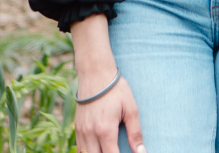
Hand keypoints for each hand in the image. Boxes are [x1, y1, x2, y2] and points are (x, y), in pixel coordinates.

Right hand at [70, 14, 143, 152]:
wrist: (95, 73)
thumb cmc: (116, 89)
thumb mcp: (131, 109)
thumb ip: (135, 133)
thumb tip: (141, 152)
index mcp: (105, 130)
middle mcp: (90, 133)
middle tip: (117, 151)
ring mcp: (81, 130)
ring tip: (109, 149)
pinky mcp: (77, 127)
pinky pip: (80, 147)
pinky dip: (88, 151)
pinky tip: (98, 149)